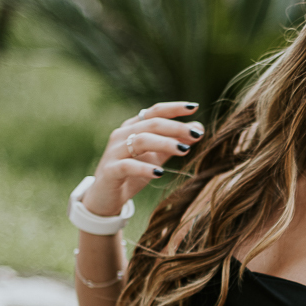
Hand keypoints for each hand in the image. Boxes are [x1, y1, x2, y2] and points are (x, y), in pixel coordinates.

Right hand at [82, 101, 203, 216]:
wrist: (106, 198)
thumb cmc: (132, 174)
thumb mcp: (157, 157)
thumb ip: (175, 142)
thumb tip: (199, 128)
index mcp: (133, 127)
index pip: (155, 112)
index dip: (174, 108)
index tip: (194, 107)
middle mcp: (122, 135)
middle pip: (152, 124)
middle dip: (176, 128)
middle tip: (197, 134)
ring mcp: (114, 152)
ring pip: (141, 140)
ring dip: (165, 143)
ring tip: (184, 150)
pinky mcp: (110, 170)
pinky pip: (128, 165)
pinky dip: (144, 168)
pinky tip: (160, 173)